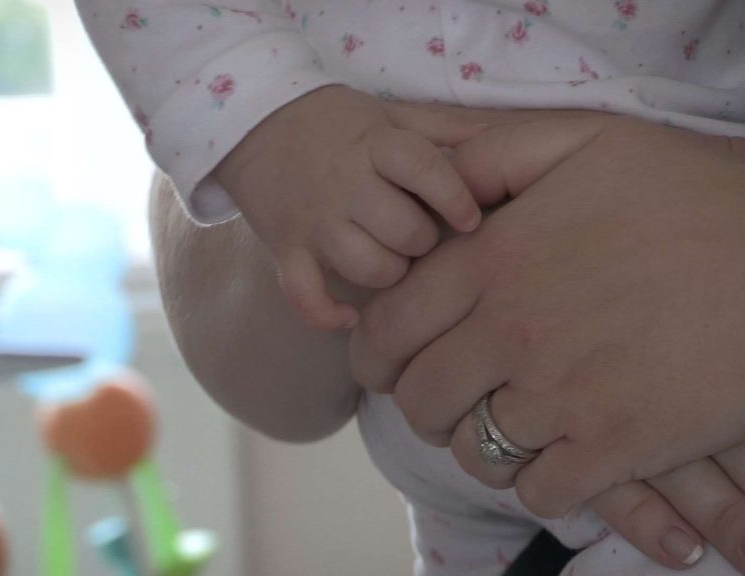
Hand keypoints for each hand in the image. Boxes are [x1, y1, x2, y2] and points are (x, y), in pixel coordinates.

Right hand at [212, 86, 482, 329]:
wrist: (253, 124)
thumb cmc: (334, 123)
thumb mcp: (391, 113)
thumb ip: (447, 129)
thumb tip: (514, 146)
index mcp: (374, 144)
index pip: (426, 172)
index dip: (455, 200)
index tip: (470, 220)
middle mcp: (344, 184)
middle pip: (405, 233)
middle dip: (422, 241)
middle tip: (416, 233)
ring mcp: (312, 222)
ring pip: (369, 269)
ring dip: (389, 272)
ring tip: (388, 257)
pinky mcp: (284, 251)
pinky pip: (307, 298)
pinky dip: (329, 316)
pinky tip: (351, 316)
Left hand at [349, 112, 744, 553]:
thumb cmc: (691, 192)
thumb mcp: (585, 142)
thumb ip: (491, 156)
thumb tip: (431, 189)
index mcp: (492, 262)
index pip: (386, 329)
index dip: (373, 355)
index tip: (384, 364)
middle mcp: (512, 332)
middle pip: (419, 400)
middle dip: (422, 405)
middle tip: (446, 398)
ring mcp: (562, 395)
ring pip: (474, 452)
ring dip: (479, 445)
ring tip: (502, 425)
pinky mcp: (617, 446)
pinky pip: (539, 491)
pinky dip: (539, 481)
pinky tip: (560, 453)